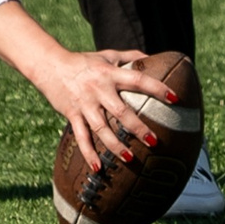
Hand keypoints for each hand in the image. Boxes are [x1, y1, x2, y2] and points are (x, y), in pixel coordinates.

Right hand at [41, 48, 165, 166]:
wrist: (49, 65)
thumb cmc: (83, 61)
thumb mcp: (107, 55)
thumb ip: (130, 56)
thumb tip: (153, 57)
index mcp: (111, 74)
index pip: (138, 80)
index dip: (157, 88)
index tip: (175, 99)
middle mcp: (99, 89)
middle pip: (121, 111)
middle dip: (137, 127)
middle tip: (154, 141)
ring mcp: (85, 104)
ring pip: (101, 128)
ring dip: (115, 144)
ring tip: (130, 158)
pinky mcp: (72, 114)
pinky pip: (81, 136)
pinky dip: (88, 152)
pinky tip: (97, 168)